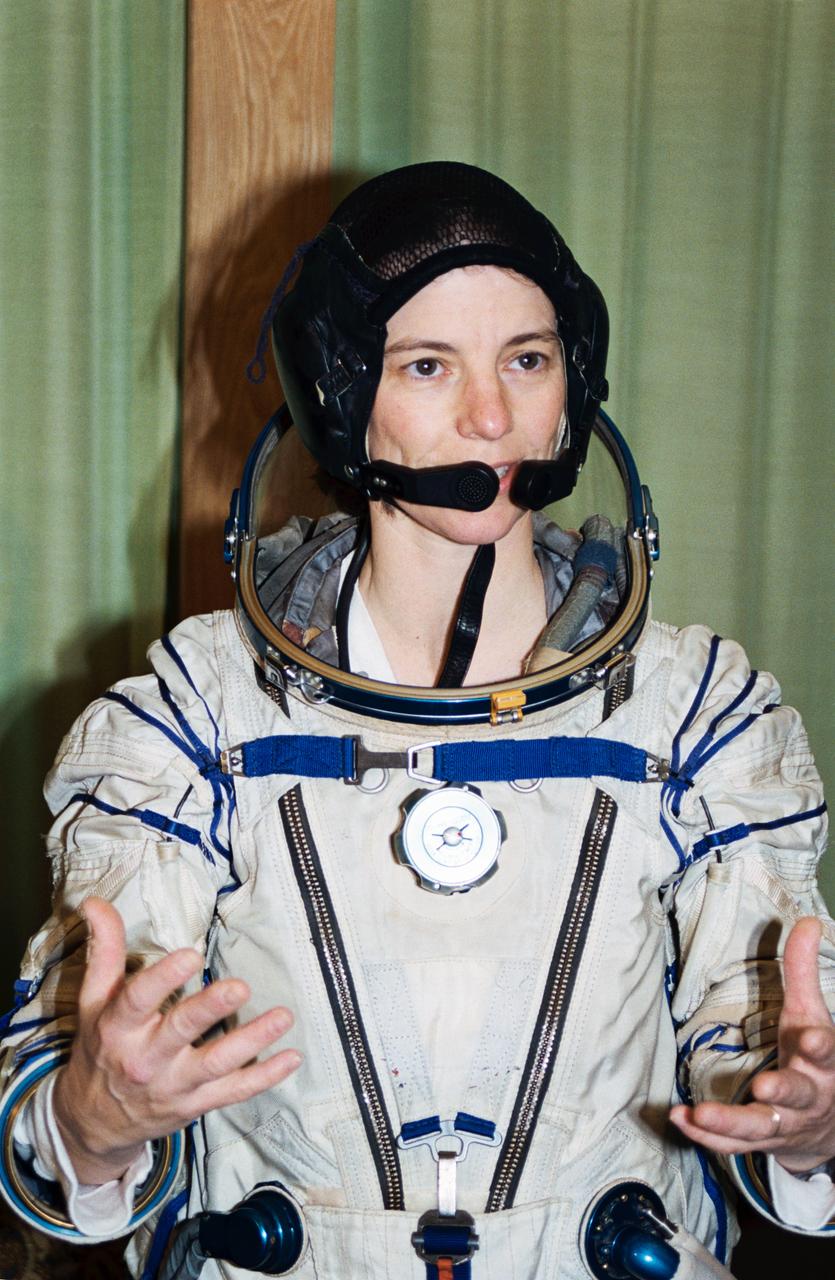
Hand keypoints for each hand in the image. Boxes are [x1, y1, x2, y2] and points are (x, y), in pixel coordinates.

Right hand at [53, 897, 300, 1184]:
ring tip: (282, 1016)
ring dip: (252, 1041)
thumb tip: (94, 902)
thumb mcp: (93, 1001)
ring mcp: (173, 1085)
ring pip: (216, 1064)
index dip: (163, 979)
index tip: (191, 955)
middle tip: (240, 987)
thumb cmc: (100, 1049)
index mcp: (118, 1028)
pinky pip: (234, 1092)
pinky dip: (264, 1077)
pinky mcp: (196, 1104)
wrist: (93, 1123)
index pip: (137, 1001)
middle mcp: (145, 1059)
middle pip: (180, 1032)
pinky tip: (291, 1058)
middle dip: (210, 1010)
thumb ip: (105, 950)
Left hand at [670, 917, 834, 1173]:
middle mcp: (807, 1097)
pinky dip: (708, 1138)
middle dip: (782, 1091)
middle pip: (797, 1095)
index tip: (809, 1038)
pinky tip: (682, 1121)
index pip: (824, 1051)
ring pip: (760, 1128)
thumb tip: (806, 920)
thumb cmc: (813, 1059)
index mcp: (821, 1061)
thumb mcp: (811, 1014)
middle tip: (764, 1085)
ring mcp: (784, 1124)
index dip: (818, 1045)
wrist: (828, 1127)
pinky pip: (733, 1145)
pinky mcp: (760, 1142)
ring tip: (700, 1114)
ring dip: (731, 1122)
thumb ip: (803, 970)